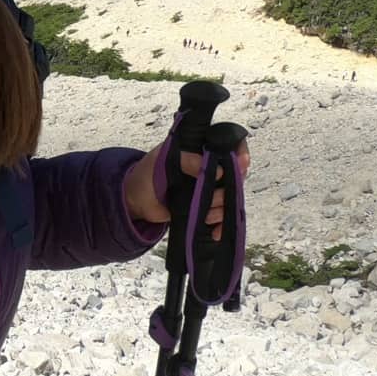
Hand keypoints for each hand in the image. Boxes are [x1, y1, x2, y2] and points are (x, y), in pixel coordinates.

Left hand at [123, 139, 250, 233]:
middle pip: (235, 174)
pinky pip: (222, 216)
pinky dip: (221, 225)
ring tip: (205, 214)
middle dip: (231, 188)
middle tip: (217, 197)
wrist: (134, 200)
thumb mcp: (161, 160)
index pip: (228, 144)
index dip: (239, 152)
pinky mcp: (204, 207)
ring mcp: (208, 189)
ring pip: (229, 197)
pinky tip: (214, 232)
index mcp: (198, 149)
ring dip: (221, 208)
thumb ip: (186, 160)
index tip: (241, 163)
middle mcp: (208, 168)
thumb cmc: (146, 174)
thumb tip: (218, 171)